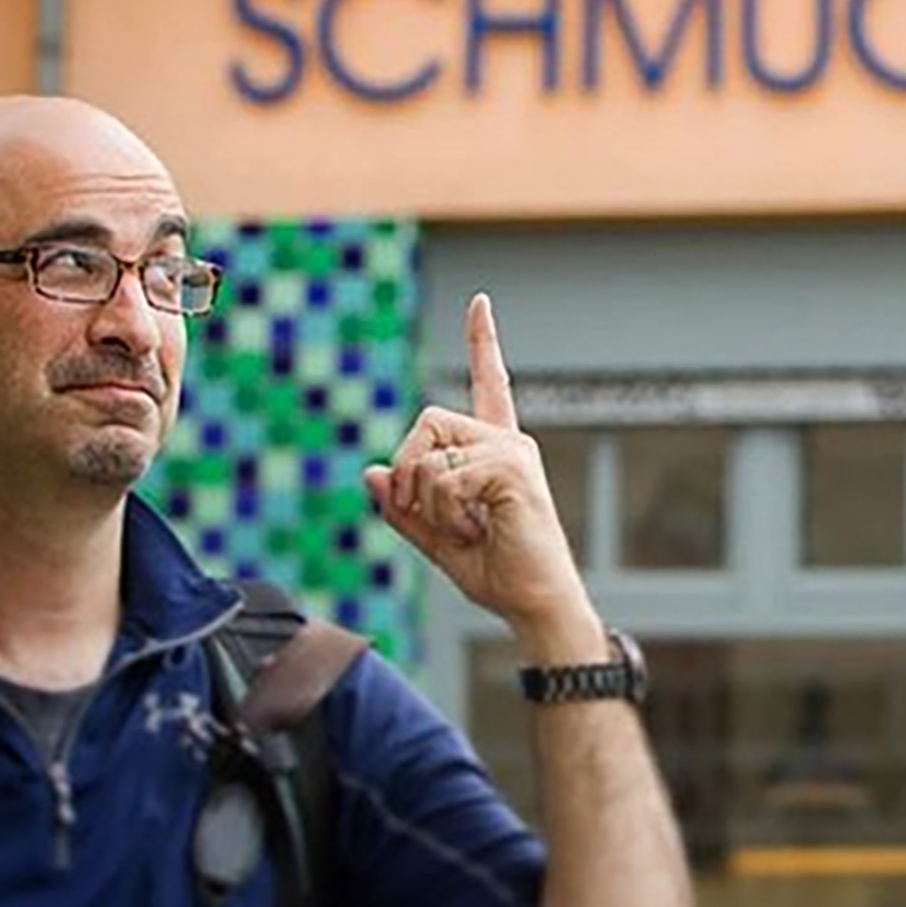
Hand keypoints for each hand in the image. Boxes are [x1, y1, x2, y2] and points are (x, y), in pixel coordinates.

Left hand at [365, 294, 602, 658]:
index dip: (483, 341)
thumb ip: (403, 508)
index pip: (489, 383)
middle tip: (430, 515)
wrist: (535, 604)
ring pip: (428, 453)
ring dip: (426, 502)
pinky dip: (444, 513)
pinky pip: (444, 478)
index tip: (480, 302)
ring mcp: (513, 452)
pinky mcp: (512, 469)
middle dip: (407, 469)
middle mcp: (508, 441)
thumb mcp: (436, 539)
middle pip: (427, 419)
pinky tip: (474, 531)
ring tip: (464, 530)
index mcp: (495, 450)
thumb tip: (370, 472)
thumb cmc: (498, 573)